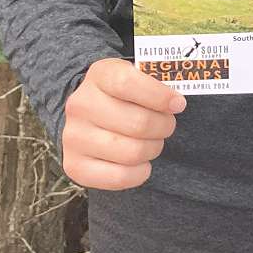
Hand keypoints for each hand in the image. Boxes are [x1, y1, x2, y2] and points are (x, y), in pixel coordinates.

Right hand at [61, 57, 183, 189]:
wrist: (88, 114)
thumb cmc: (124, 95)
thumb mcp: (137, 76)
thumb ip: (156, 83)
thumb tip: (176, 103)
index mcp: (99, 75)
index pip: (128, 83)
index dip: (159, 96)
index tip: (178, 104)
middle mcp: (80, 105)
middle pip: (139, 123)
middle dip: (164, 126)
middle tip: (165, 125)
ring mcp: (74, 137)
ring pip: (132, 152)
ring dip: (153, 148)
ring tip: (152, 141)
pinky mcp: (75, 166)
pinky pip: (119, 177)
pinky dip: (140, 173)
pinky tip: (141, 162)